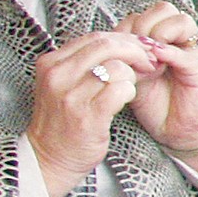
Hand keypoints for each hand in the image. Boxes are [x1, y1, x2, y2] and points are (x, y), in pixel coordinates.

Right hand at [26, 31, 153, 196]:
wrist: (48, 159)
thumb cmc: (62, 121)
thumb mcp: (64, 84)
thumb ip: (87, 63)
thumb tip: (126, 44)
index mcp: (51, 63)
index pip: (95, 37)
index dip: (124, 40)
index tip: (140, 48)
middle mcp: (58, 76)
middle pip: (107, 46)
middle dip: (135, 51)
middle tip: (149, 61)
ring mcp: (71, 96)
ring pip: (116, 67)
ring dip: (133, 75)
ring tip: (131, 86)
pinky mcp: (87, 116)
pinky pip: (121, 89)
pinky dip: (130, 91)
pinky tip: (126, 99)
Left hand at [114, 1, 197, 177]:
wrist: (176, 132)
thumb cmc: (152, 105)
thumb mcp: (130, 77)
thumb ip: (122, 58)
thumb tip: (109, 43)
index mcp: (156, 40)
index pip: (142, 14)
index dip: (127, 28)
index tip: (119, 51)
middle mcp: (175, 41)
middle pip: (163, 9)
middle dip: (144, 25)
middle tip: (134, 51)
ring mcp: (188, 52)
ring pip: (180, 20)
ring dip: (159, 34)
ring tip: (147, 58)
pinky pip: (184, 51)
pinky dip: (167, 53)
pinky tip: (155, 65)